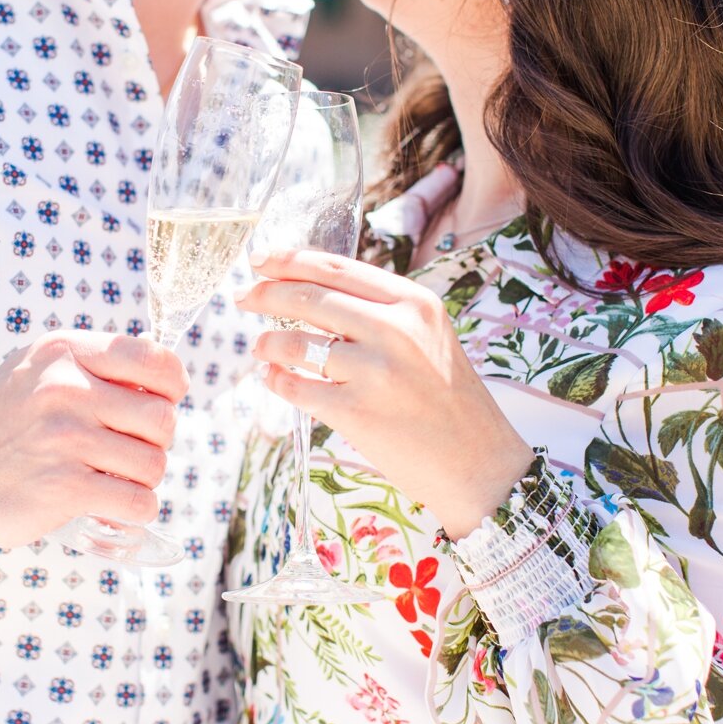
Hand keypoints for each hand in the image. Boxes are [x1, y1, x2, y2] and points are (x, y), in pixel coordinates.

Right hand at [0, 332, 188, 550]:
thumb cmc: (6, 418)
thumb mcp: (41, 366)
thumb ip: (96, 362)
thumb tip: (168, 379)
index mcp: (65, 352)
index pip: (154, 360)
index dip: (172, 386)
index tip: (161, 402)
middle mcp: (66, 389)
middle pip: (163, 419)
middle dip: (157, 441)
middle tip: (131, 449)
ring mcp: (65, 438)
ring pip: (154, 464)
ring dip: (143, 478)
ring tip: (114, 476)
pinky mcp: (63, 487)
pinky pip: (138, 502)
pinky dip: (136, 509)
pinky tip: (114, 504)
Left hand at [235, 249, 533, 536]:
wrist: (479, 463)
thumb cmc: (449, 399)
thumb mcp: (429, 335)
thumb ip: (380, 310)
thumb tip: (312, 290)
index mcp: (413, 302)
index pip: (335, 267)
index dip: (289, 260)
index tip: (259, 260)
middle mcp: (395, 329)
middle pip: (309, 298)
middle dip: (265, 294)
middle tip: (244, 297)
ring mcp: (374, 371)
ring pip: (296, 343)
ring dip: (268, 342)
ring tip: (261, 347)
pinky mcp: (357, 412)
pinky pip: (297, 388)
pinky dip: (277, 380)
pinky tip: (273, 378)